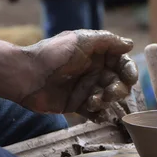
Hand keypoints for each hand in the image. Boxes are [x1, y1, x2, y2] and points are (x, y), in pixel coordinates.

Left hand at [19, 30, 138, 120]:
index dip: (129, 71)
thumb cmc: (53, 54)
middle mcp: (94, 72)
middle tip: (110, 93)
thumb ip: (108, 41)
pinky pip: (95, 112)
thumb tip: (130, 44)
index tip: (130, 78)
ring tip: (93, 101)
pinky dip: (99, 115)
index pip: (122, 64)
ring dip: (106, 101)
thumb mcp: (81, 41)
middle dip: (118, 89)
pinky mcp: (77, 105)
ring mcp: (86, 89)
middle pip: (118, 83)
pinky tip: (97, 115)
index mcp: (97, 55)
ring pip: (108, 99)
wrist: (27, 75)